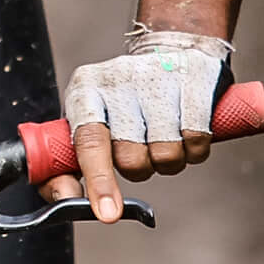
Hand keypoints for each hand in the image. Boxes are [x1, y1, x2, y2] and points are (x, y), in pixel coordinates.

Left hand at [42, 28, 232, 221]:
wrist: (168, 50)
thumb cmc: (120, 102)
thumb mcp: (85, 125)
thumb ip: (66, 168)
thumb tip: (67, 197)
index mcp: (85, 90)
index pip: (90, 140)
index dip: (99, 180)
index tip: (108, 213)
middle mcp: (118, 79)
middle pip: (131, 157)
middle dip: (139, 167)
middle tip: (140, 149)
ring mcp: (158, 76)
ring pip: (167, 153)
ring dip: (168, 159)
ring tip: (163, 137)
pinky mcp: (194, 78)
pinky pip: (196, 139)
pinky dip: (194, 149)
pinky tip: (185, 130)